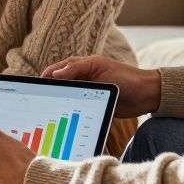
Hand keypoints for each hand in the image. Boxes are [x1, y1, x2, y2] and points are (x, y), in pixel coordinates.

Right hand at [42, 55, 161, 117]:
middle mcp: (84, 78)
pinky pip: (77, 108)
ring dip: (59, 101)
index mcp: (84, 65)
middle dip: (50, 89)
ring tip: (47, 109)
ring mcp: (88, 93)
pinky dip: (69, 111)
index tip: (36, 83)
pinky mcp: (93, 106)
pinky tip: (63, 118)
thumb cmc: (126, 78)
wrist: (146, 96)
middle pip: (61, 84)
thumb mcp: (100, 69)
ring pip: (68, 97)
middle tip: (39, 99)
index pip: (59, 69)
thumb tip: (56, 73)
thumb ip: (77, 69)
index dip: (47, 75)